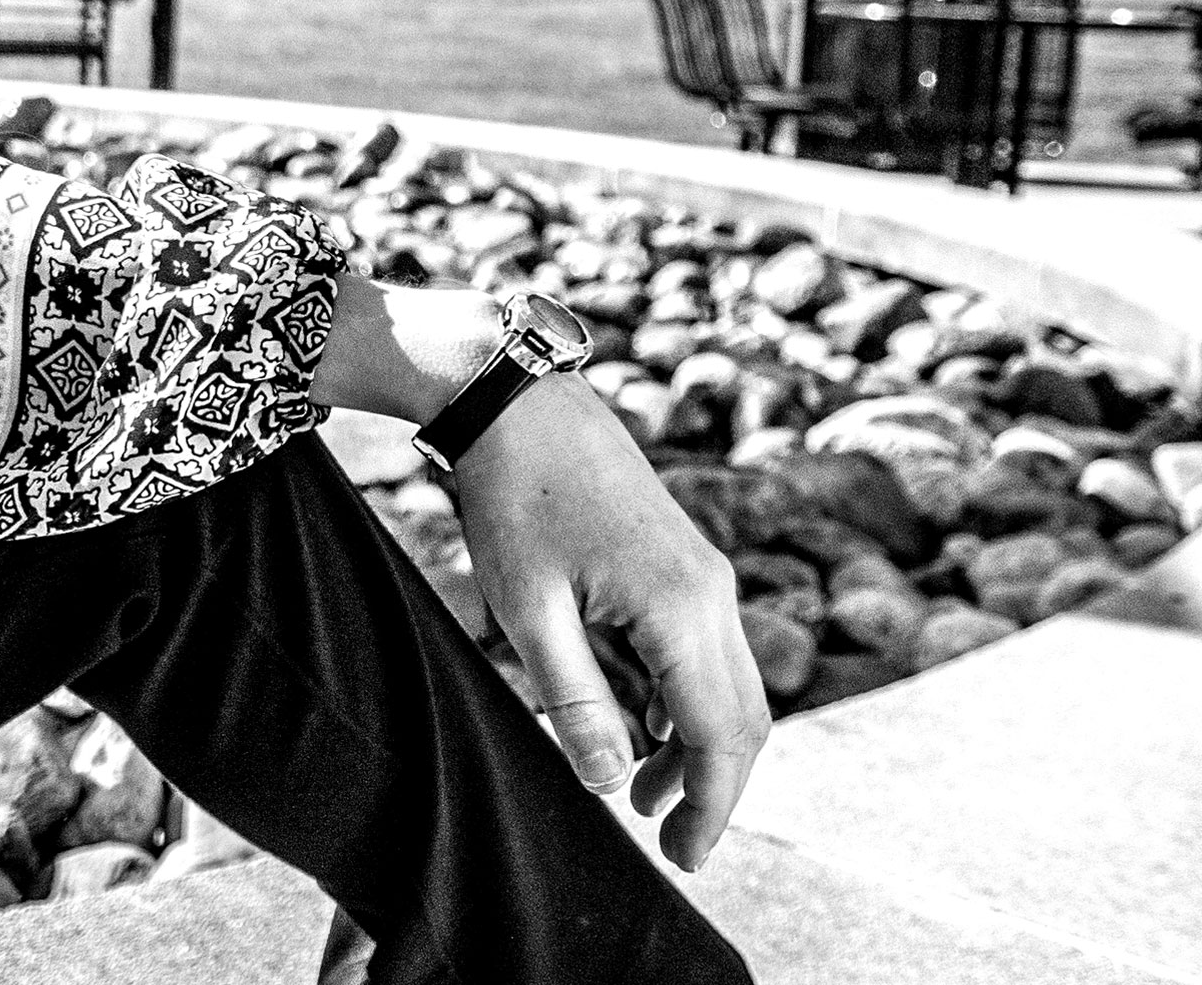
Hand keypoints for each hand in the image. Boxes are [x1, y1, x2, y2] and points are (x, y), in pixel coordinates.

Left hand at [446, 374, 769, 869]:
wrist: (516, 399)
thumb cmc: (513, 497)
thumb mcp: (528, 610)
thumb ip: (573, 701)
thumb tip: (609, 784)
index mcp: (681, 609)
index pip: (718, 735)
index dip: (708, 805)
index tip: (682, 857)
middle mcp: (713, 593)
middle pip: (743, 718)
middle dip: (713, 786)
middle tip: (673, 843)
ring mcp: (706, 573)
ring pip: (729, 685)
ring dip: (695, 744)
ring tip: (641, 794)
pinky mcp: (685, 562)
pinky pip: (706, 650)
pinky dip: (684, 699)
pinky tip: (641, 724)